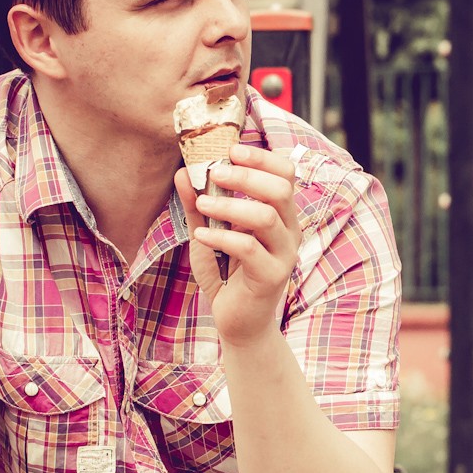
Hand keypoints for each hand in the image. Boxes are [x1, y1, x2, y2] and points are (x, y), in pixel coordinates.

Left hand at [174, 144, 302, 345]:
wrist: (237, 321)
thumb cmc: (227, 274)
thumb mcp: (209, 233)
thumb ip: (198, 205)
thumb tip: (182, 173)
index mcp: (281, 215)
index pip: (286, 174)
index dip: (261, 158)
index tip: (230, 151)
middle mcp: (290, 231)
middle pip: (281, 189)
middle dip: (246, 176)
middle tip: (215, 173)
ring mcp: (284, 254)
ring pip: (267, 216)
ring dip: (230, 204)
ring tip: (202, 204)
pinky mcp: (272, 276)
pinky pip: (249, 247)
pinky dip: (221, 236)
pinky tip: (201, 234)